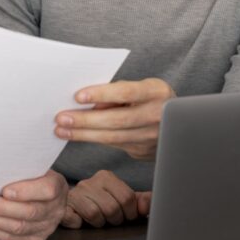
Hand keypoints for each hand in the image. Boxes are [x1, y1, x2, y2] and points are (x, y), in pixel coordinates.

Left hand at [0, 170, 67, 239]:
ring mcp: (46, 228)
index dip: (25, 192)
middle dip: (0, 208)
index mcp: (57, 187)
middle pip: (29, 212)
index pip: (47, 190)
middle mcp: (55, 210)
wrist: (46, 197)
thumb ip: (19, 170)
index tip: (5, 191)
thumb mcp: (33, 168)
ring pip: (18, 228)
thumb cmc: (34, 178)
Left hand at [54, 78, 174, 159]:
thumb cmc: (150, 98)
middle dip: (86, 120)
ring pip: (113, 137)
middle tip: (61, 118)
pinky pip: (113, 144)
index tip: (78, 96)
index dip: (102, 94)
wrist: (178, 122)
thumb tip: (92, 104)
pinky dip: (92, 139)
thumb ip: (118, 93)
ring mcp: (151, 137)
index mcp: (157, 92)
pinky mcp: (142, 151)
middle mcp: (157, 115)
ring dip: (83, 134)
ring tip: (61, 129)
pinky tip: (75, 135)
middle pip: (118, 120)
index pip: (127, 92)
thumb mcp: (140, 87)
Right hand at [61, 170, 151, 228]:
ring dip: (99, 223)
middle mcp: (89, 182)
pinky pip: (75, 220)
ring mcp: (74, 194)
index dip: (130, 213)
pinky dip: (80, 223)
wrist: (70, 204)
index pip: (127, 198)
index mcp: (106, 177)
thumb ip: (139, 201)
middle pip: (112, 208)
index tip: (126, 215)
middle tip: (111, 219)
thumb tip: (148, 205)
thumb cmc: (100, 203)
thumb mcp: (122, 199)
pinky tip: (81, 220)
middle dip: (115, 219)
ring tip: (97, 219)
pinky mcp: (63, 206)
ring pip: (95, 215)